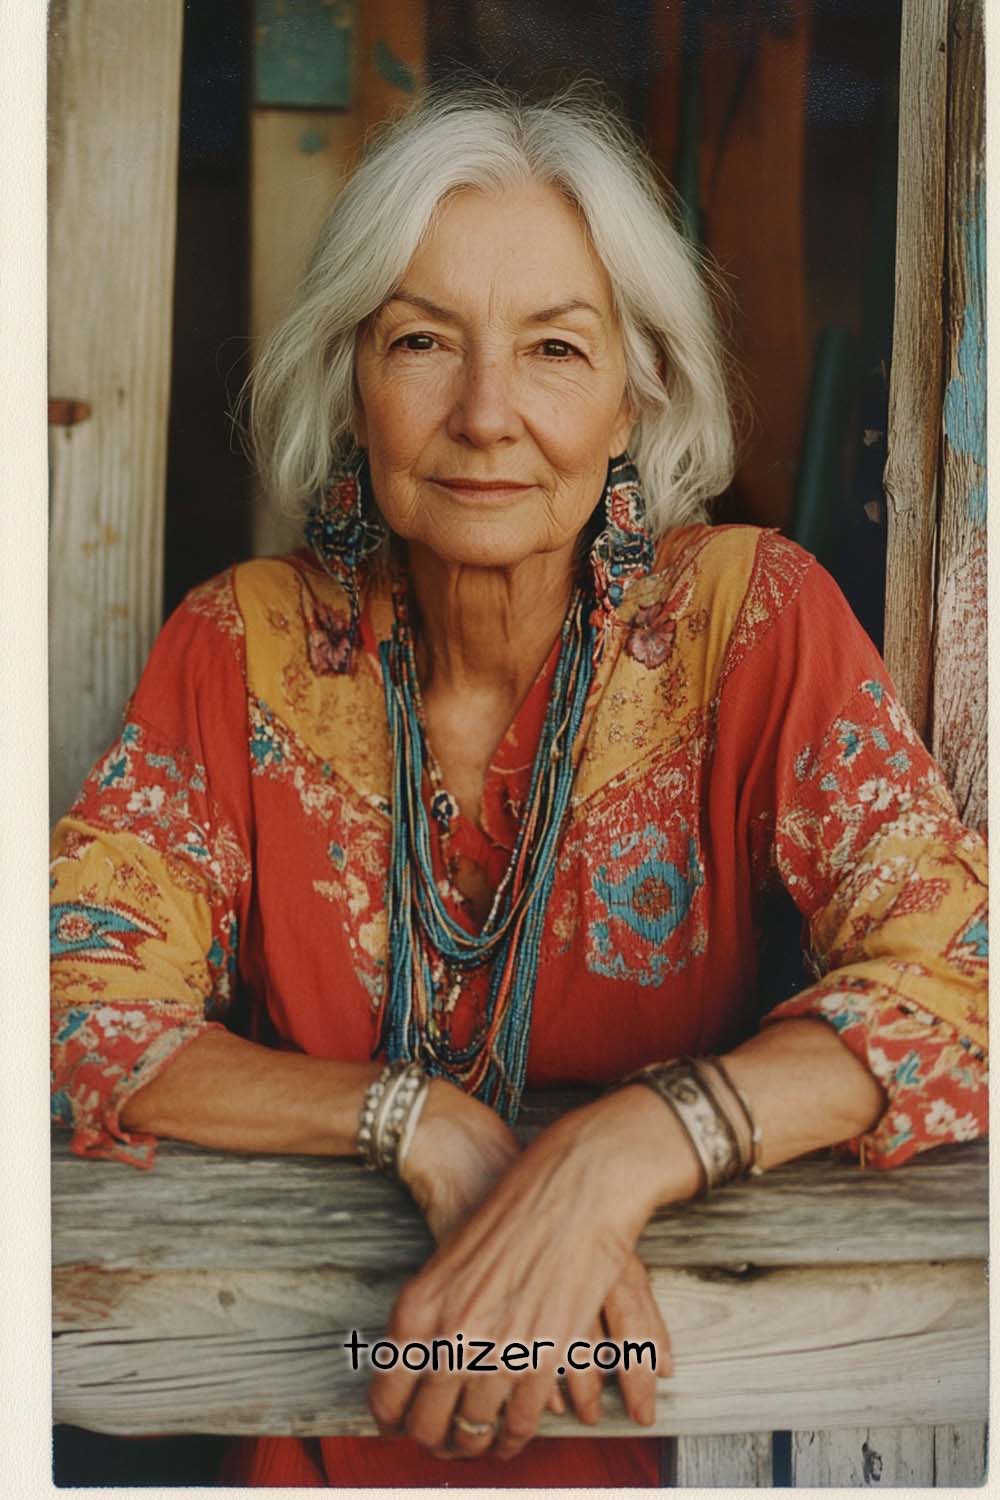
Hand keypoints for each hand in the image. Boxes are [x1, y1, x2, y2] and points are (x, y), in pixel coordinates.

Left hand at [371, 1087, 697, 1459]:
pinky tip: (512, 1435)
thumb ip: (432, 1312)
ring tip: (475, 1445)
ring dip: (474, 1445)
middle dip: (433, 1441)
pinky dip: (517, 1435)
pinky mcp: (546, 1355)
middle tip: (439, 1444)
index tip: (398, 1426)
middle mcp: (452, 1336)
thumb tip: (419, 1361)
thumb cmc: (511, 1208)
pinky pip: (522, 1419)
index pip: (389, 1392)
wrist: (573, 1183)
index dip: (392, 1419)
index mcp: (420, 1308)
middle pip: (429, 1422)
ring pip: (475, 1428)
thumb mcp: (450, 1257)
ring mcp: (499, 1349)